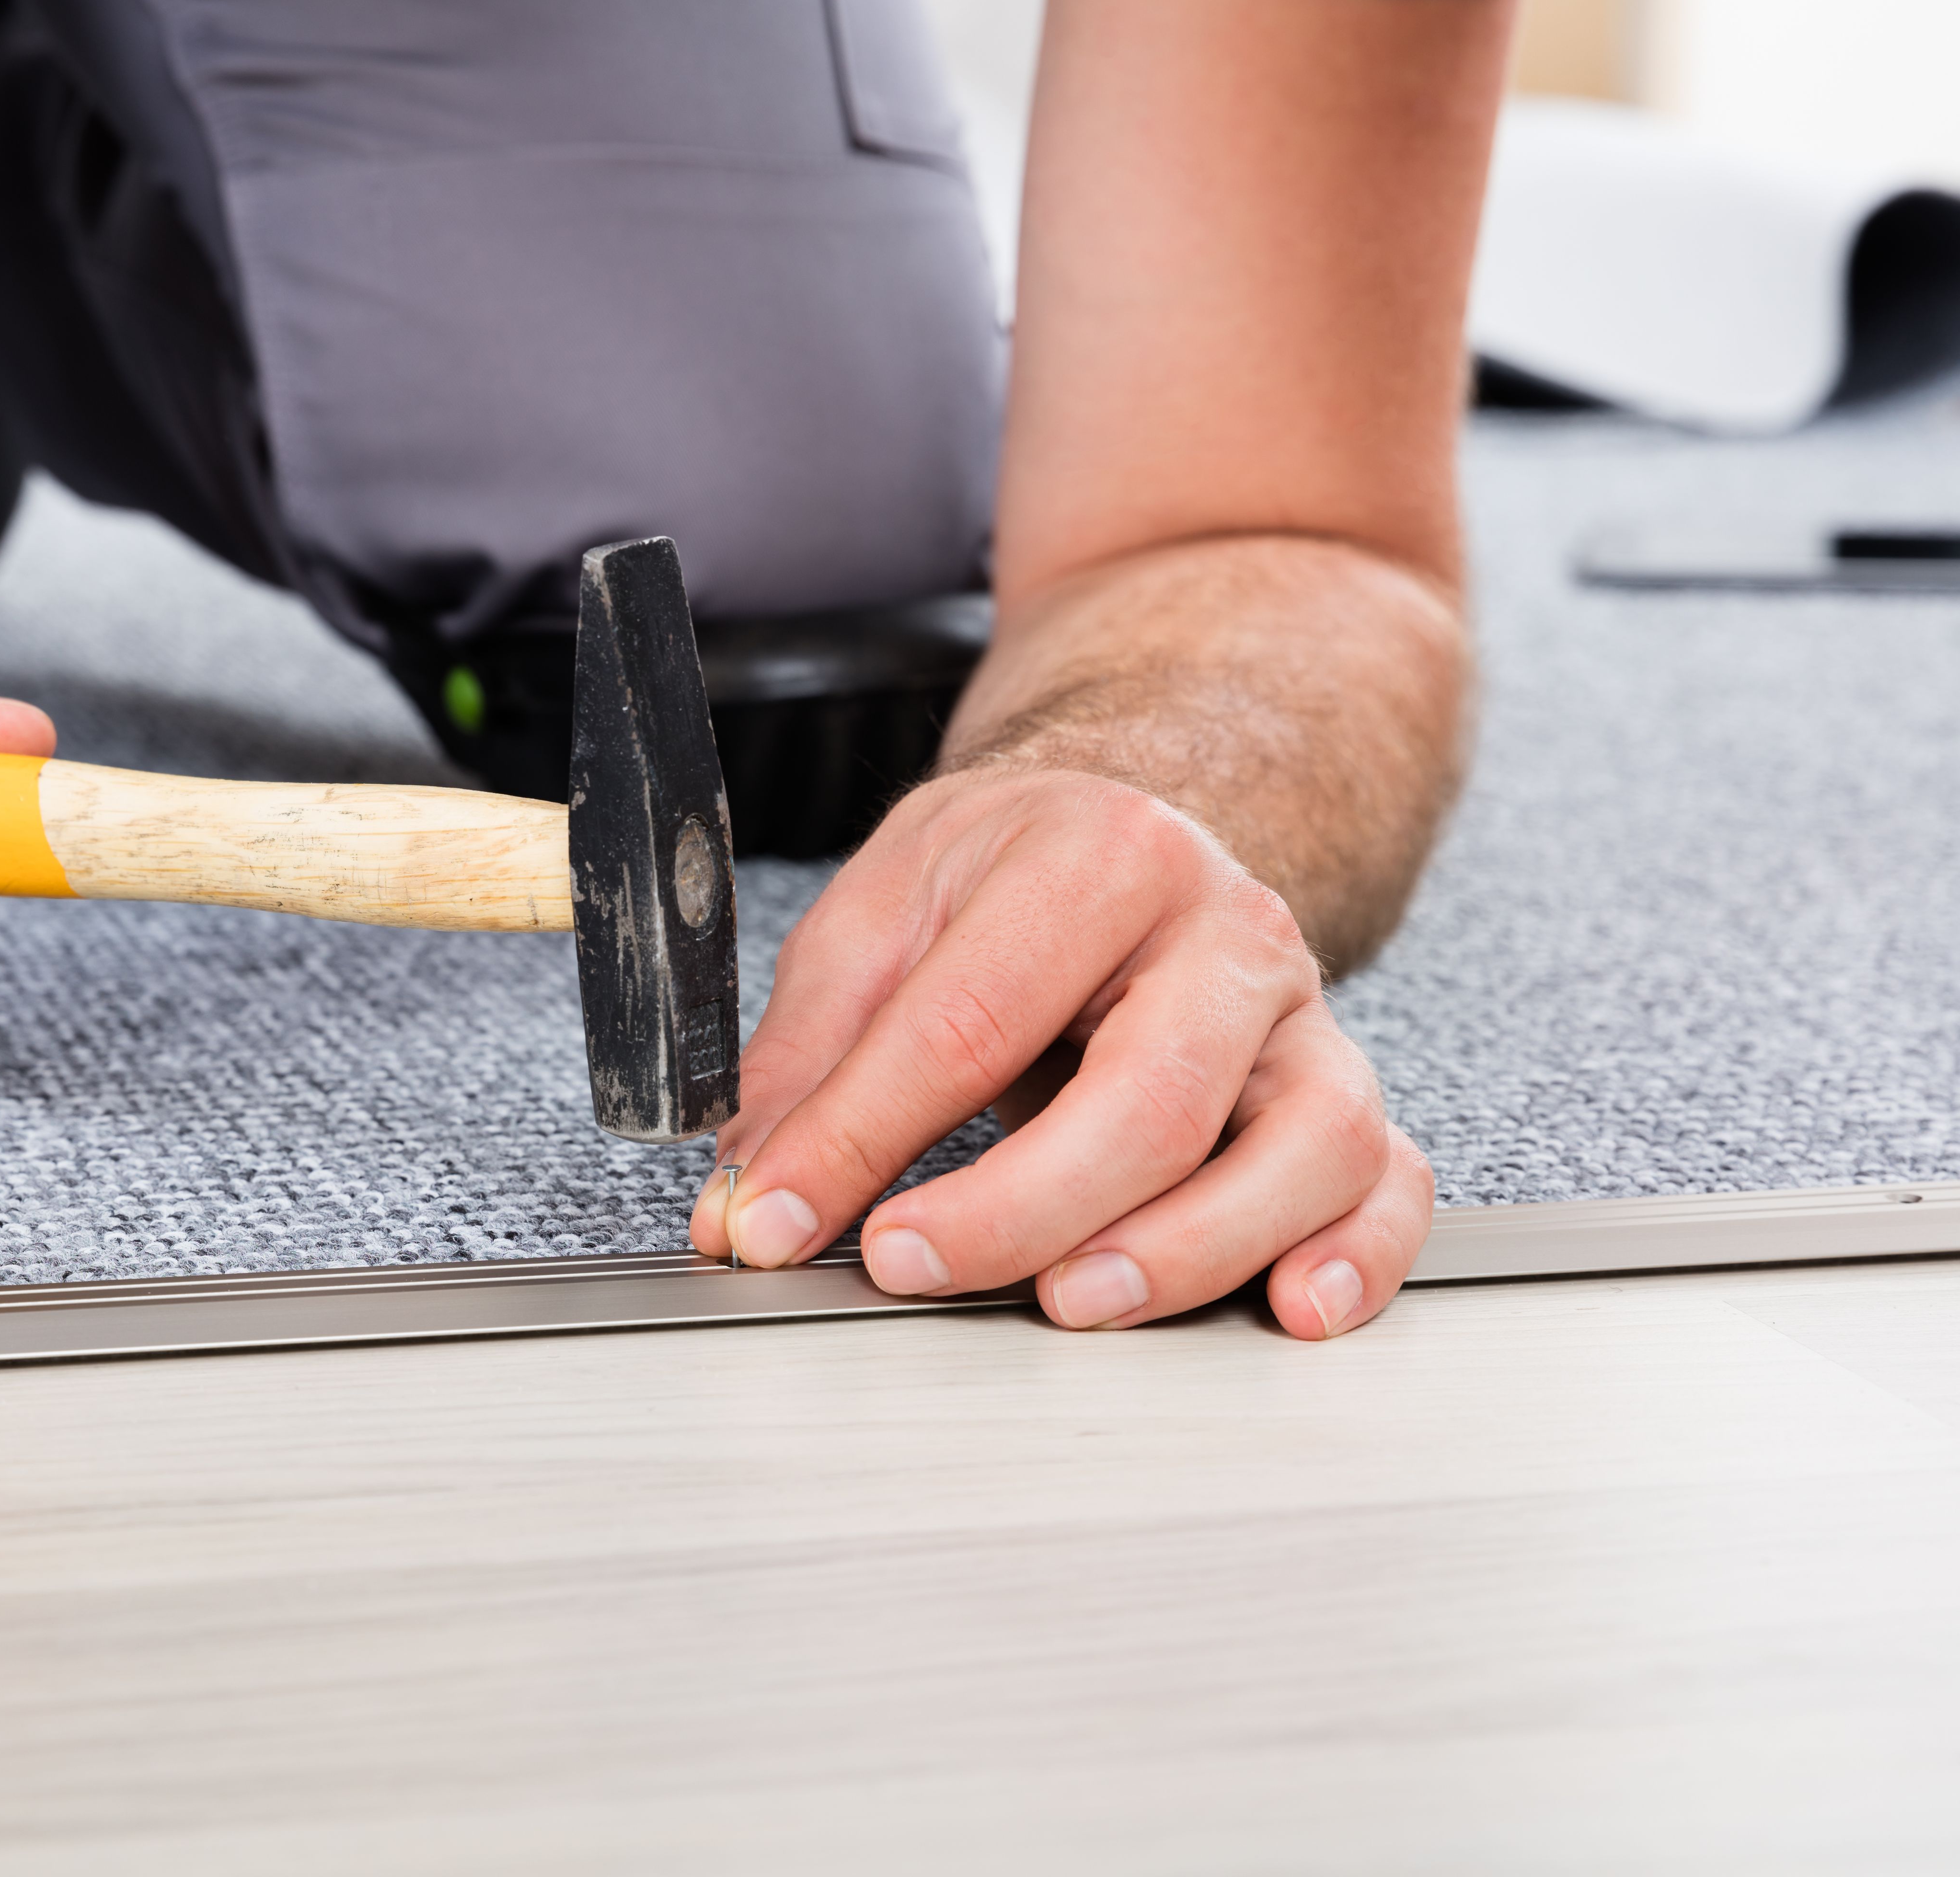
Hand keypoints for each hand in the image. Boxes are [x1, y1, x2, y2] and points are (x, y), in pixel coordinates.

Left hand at [691, 766, 1431, 1339]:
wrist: (1131, 824)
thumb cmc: (1011, 872)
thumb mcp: (881, 917)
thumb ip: (808, 1057)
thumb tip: (747, 1195)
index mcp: (1099, 857)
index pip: (969, 1023)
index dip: (857, 1140)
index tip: (772, 1222)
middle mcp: (1224, 933)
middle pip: (1151, 1098)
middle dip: (1018, 1209)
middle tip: (908, 1264)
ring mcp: (1300, 1019)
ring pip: (1301, 1149)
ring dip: (1189, 1250)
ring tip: (1074, 1302)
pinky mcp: (1346, 1090)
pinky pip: (1386, 1183)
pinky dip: (1356, 1257)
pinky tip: (1291, 1310)